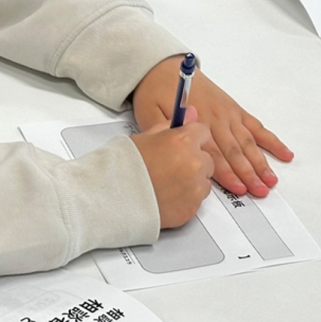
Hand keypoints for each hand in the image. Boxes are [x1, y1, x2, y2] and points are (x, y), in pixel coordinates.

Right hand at [130, 107, 213, 227]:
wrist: (113, 199)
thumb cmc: (124, 166)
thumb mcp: (144, 137)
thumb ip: (171, 126)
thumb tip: (191, 113)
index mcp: (183, 141)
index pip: (203, 132)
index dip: (192, 138)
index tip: (184, 144)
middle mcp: (194, 163)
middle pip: (207, 158)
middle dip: (194, 161)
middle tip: (171, 167)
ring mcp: (195, 188)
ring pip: (204, 181)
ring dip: (192, 182)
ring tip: (167, 185)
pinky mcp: (192, 208)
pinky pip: (197, 201)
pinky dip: (186, 199)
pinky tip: (167, 197)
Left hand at [132, 57, 292, 197]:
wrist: (165, 68)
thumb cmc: (156, 93)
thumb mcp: (149, 113)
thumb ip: (162, 131)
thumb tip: (176, 147)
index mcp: (197, 121)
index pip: (215, 153)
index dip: (227, 173)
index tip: (238, 188)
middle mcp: (216, 118)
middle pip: (235, 151)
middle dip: (249, 173)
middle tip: (260, 191)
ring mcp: (228, 114)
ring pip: (247, 142)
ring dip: (260, 162)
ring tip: (271, 180)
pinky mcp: (235, 109)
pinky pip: (256, 126)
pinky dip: (270, 140)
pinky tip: (283, 153)